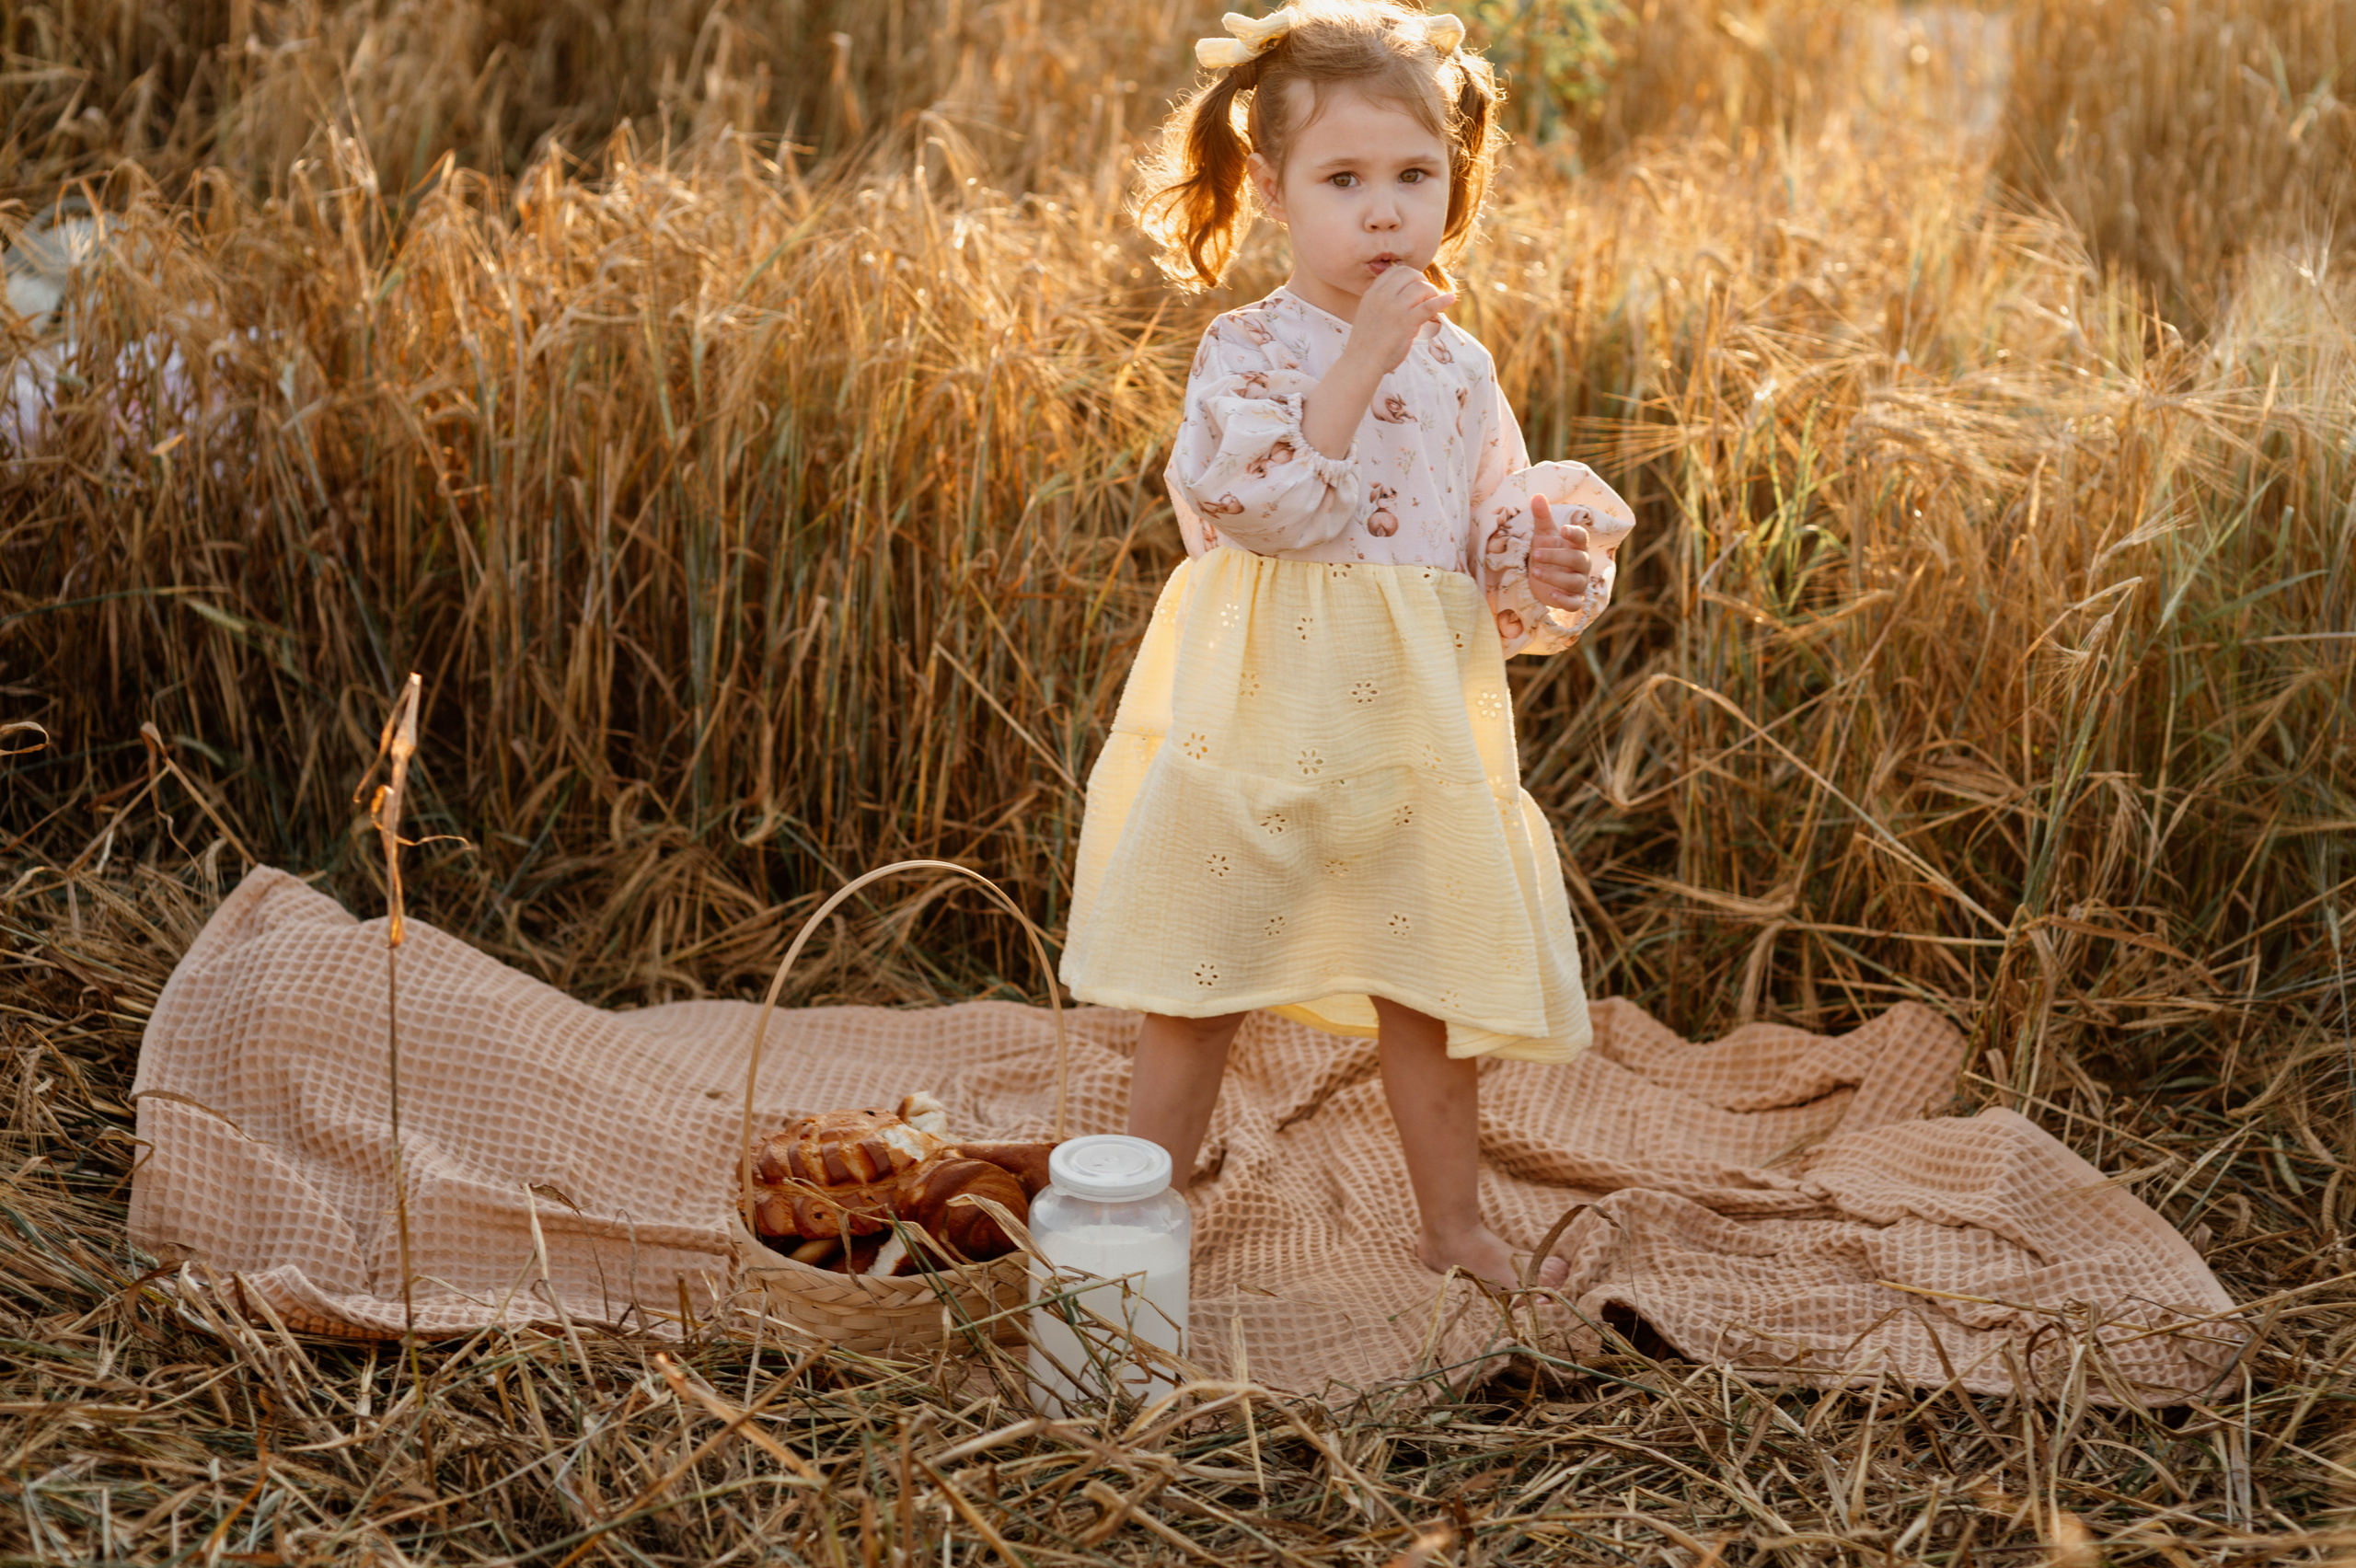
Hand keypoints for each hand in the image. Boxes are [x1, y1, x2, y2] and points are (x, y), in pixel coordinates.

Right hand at [1339, 266, 1454, 375]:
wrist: (1362, 362)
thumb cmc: (1366, 342)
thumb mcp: (1368, 312)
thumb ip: (1382, 300)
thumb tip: (1404, 293)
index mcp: (1372, 293)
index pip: (1395, 271)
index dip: (1410, 276)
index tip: (1415, 286)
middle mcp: (1382, 296)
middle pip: (1410, 274)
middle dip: (1422, 281)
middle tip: (1426, 296)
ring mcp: (1395, 308)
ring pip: (1421, 287)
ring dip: (1431, 294)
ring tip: (1432, 305)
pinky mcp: (1406, 322)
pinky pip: (1429, 306)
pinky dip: (1442, 301)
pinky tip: (1451, 299)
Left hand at [1527, 495, 1591, 612]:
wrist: (1541, 579)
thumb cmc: (1547, 552)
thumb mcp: (1543, 535)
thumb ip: (1542, 517)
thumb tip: (1537, 495)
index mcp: (1576, 545)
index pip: (1581, 537)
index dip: (1574, 533)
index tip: (1563, 529)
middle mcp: (1581, 564)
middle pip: (1577, 560)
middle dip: (1556, 557)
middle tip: (1535, 554)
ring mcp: (1578, 583)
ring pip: (1575, 582)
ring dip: (1556, 577)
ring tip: (1535, 572)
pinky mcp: (1572, 600)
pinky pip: (1574, 603)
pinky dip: (1564, 600)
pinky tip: (1550, 596)